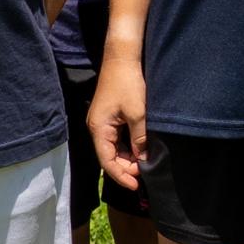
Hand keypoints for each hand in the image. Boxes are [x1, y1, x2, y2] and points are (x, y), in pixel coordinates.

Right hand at [88, 64, 147, 189]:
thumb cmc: (128, 83)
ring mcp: (101, 123)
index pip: (107, 161)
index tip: (137, 185)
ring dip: (128, 157)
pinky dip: (128, 146)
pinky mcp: (109, 117)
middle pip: (109, 157)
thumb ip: (140, 139)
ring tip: (146, 163)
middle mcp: (96, 128)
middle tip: (146, 173)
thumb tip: (144, 160)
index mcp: (98, 129)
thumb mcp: (138, 114)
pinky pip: (116, 138)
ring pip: (114, 148)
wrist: (122, 58)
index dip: (121, 176)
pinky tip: (141, 149)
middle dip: (127, 167)